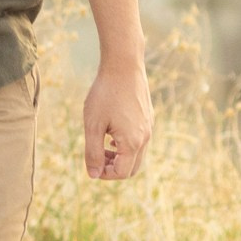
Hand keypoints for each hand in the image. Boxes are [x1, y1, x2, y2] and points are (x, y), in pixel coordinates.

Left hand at [84, 59, 152, 182]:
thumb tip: (93, 175)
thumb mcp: (93, 124)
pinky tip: (111, 134)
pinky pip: (140, 141)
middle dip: (114, 169)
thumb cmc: (105, 94)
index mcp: (133, 142)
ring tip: (102, 146)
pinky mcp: (148, 118)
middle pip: (132, 168)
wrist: (123, 65)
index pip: (122, 173)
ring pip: (137, 155)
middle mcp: (145, 137)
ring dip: (120, 157)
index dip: (105, 174)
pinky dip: (126, 146)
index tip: (90, 165)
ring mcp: (149, 127)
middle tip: (96, 158)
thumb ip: (93, 152)